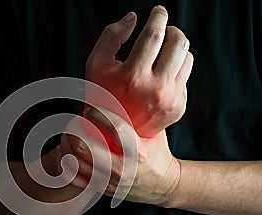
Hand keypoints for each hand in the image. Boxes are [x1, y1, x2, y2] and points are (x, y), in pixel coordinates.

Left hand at [58, 107, 179, 205]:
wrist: (163, 186)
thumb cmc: (157, 154)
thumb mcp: (154, 133)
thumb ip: (137, 117)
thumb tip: (116, 94)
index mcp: (138, 153)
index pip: (115, 128)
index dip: (99, 114)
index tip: (90, 109)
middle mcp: (122, 169)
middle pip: (85, 147)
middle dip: (74, 130)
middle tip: (73, 122)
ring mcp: (109, 182)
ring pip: (75, 162)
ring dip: (67, 145)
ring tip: (67, 134)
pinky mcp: (101, 189)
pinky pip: (73, 177)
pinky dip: (65, 162)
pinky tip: (65, 151)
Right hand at [85, 6, 193, 137]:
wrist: (114, 133)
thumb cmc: (103, 94)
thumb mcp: (96, 64)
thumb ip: (111, 36)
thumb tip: (133, 18)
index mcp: (132, 76)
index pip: (154, 35)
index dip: (158, 17)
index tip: (158, 11)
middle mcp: (155, 89)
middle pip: (178, 42)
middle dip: (172, 29)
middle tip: (163, 29)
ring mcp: (170, 99)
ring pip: (186, 57)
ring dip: (175, 47)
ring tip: (161, 52)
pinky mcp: (179, 106)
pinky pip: (185, 75)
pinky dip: (175, 68)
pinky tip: (160, 74)